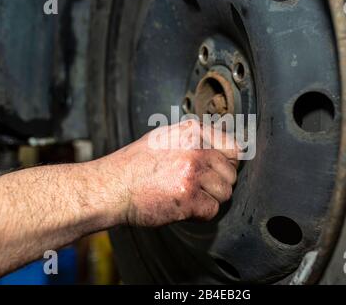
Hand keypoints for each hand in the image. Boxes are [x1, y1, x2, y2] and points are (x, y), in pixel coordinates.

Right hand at [92, 120, 238, 226]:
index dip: (228, 163)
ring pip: (224, 192)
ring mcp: (192, 173)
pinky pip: (212, 210)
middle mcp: (195, 149)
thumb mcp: (164, 138)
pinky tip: (182, 208)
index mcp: (192, 131)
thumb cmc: (134, 165)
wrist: (111, 187)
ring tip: (188, 197)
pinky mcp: (188, 198)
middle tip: (198, 188)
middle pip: (231, 173)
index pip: (234, 148)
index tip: (217, 171)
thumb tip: (221, 149)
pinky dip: (200, 214)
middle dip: (218, 184)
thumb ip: (194, 140)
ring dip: (210, 199)